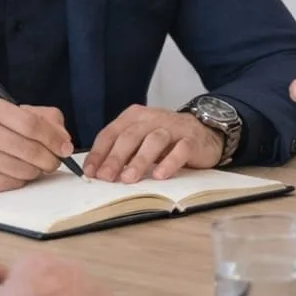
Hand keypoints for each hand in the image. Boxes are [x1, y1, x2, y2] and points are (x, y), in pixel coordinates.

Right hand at [0, 98, 72, 193]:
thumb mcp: (7, 113)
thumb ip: (41, 118)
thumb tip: (64, 139)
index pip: (32, 124)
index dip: (54, 138)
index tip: (66, 147)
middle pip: (32, 150)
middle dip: (51, 159)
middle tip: (54, 161)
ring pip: (26, 170)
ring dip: (35, 170)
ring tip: (30, 164)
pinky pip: (14, 183)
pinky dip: (20, 180)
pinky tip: (12, 171)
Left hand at [85, 105, 224, 182]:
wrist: (204, 130)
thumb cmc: (166, 139)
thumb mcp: (140, 139)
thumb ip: (122, 151)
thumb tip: (98, 172)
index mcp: (134, 117)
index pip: (111, 133)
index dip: (99, 153)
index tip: (90, 172)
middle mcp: (152, 119)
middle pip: (130, 136)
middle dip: (116, 158)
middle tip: (106, 177)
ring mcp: (173, 128)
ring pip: (154, 141)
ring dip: (140, 160)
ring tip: (129, 178)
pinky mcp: (191, 140)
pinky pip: (180, 149)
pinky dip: (170, 162)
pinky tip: (161, 175)